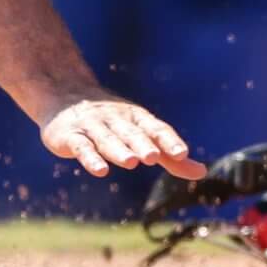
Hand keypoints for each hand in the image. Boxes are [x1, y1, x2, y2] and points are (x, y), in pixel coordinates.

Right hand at [39, 96, 204, 180]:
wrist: (64, 93)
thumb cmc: (112, 120)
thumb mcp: (142, 134)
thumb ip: (169, 156)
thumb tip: (202, 172)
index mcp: (136, 118)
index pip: (156, 128)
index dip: (168, 140)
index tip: (182, 152)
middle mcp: (116, 119)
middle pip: (131, 133)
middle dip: (143, 144)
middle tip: (154, 156)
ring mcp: (92, 126)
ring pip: (108, 139)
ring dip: (119, 149)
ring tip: (132, 161)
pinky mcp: (70, 136)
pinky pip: (82, 146)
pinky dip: (91, 157)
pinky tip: (100, 170)